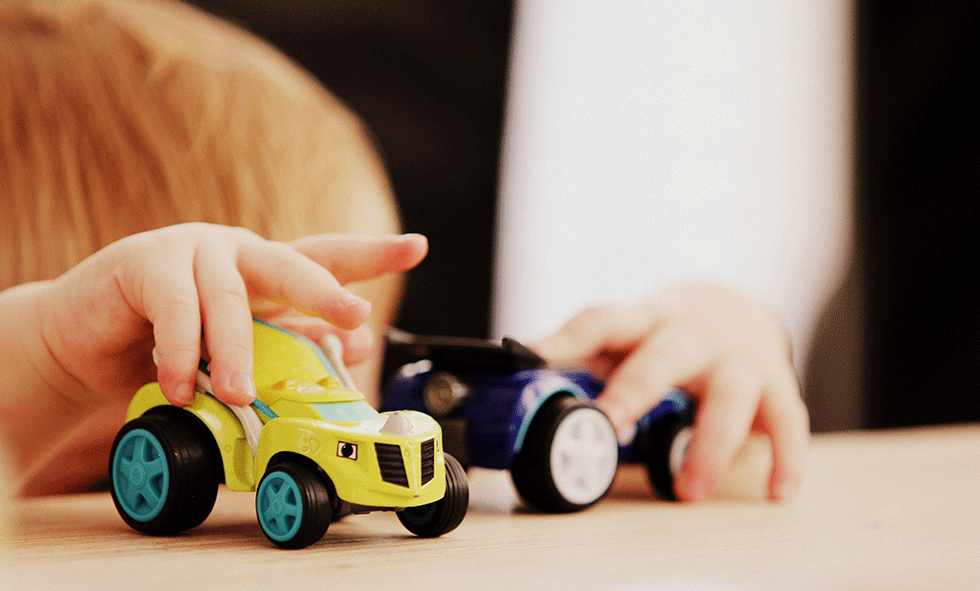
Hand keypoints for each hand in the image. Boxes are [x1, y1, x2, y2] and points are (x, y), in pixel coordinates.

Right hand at [36, 223, 426, 408]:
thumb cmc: (167, 346)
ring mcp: (191, 251)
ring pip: (230, 300)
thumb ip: (286, 344)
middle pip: (291, 263)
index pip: (325, 256)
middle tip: (353, 314)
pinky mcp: (144, 263)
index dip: (372, 253)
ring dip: (239, 353)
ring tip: (242, 393)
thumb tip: (352, 346)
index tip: (418, 246)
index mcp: (264, 270)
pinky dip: (182, 353)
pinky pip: (175, 310)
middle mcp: (236, 252)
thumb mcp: (235, 351)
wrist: (82, 343)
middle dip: (325, 290)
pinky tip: (181, 386)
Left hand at [530, 283, 808, 501]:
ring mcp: (736, 359)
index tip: (532, 356)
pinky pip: (787, 420)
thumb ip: (584, 364)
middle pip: (664, 354)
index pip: (601, 320)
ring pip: (730, 394)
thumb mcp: (624, 339)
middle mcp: (689, 335)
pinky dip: (784, 457)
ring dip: (709, 444)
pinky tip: (776, 491)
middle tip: (611, 426)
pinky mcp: (775, 384)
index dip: (567, 338)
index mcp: (642, 322)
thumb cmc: (663, 337)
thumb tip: (520, 393)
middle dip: (637, 390)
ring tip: (688, 490)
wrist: (733, 309)